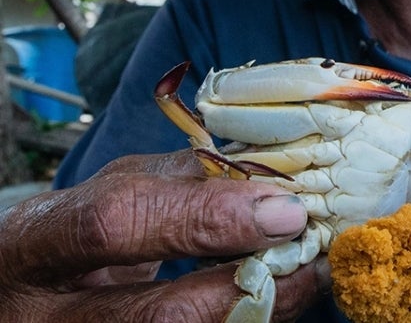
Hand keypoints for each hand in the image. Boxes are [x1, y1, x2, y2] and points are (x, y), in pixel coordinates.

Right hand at [0, 150, 322, 321]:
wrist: (22, 300)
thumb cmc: (71, 235)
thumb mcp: (107, 194)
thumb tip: (267, 172)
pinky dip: (247, 320)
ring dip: (262, 309)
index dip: (204, 217)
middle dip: (248, 284)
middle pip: (155, 315)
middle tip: (311, 254)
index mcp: (35, 242)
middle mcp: (45, 316)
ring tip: (311, 274)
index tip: (283, 209)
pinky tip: (281, 298)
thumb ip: (179, 181)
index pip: (115, 224)